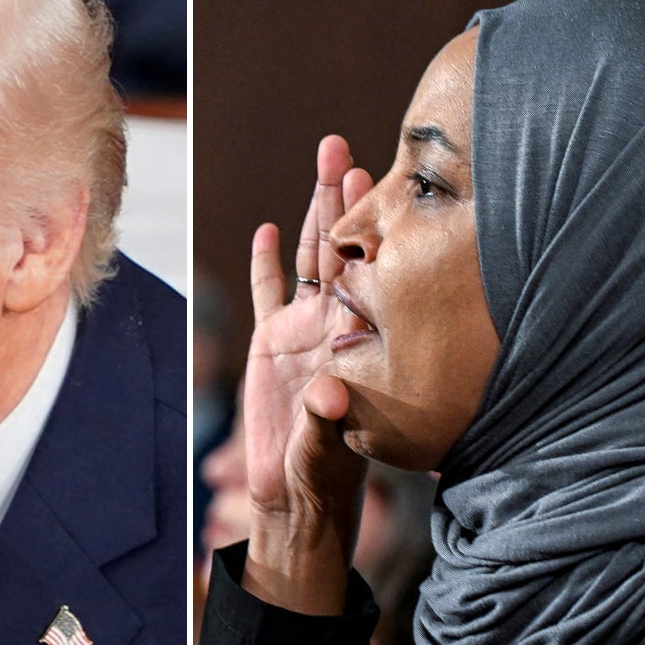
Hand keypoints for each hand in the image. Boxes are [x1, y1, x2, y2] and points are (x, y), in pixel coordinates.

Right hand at [238, 136, 371, 613]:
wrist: (296, 497)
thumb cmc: (324, 476)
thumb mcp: (327, 449)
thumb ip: (326, 419)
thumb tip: (327, 393)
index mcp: (351, 340)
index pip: (361, 271)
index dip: (365, 227)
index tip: (375, 183)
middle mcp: (332, 324)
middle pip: (338, 247)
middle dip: (342, 197)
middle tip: (347, 147)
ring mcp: (303, 329)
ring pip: (310, 257)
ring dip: (315, 210)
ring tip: (326, 158)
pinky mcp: (272, 344)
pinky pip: (270, 292)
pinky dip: (270, 261)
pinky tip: (274, 227)